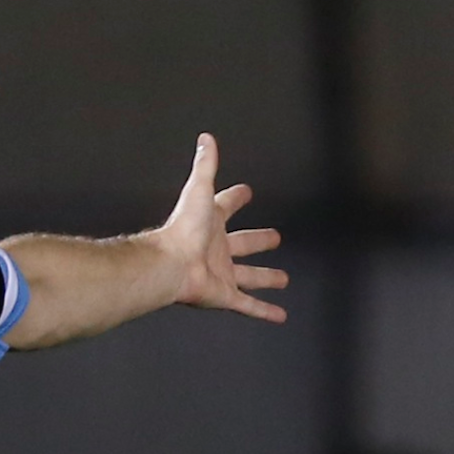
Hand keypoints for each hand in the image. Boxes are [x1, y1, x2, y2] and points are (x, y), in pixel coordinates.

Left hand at [157, 133, 287, 322]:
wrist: (171, 263)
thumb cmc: (183, 228)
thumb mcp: (198, 190)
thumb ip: (205, 165)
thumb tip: (206, 138)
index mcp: (211, 223)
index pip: (225, 206)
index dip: (235, 197)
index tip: (246, 191)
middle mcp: (217, 248)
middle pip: (242, 244)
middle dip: (258, 240)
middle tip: (274, 237)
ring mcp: (221, 273)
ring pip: (248, 276)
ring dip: (265, 278)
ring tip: (282, 279)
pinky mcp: (224, 294)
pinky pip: (248, 304)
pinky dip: (264, 311)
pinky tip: (280, 315)